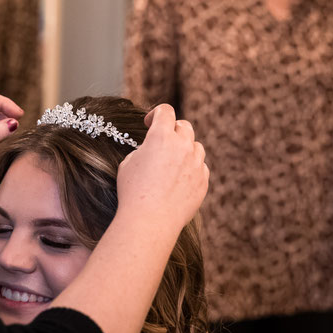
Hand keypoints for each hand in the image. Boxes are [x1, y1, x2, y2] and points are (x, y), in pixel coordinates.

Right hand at [115, 104, 208, 231]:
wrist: (150, 221)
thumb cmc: (133, 192)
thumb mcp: (129, 163)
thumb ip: (144, 149)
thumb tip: (152, 149)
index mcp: (161, 137)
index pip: (165, 111)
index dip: (156, 114)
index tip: (149, 123)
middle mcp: (182, 146)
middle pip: (184, 126)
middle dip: (172, 130)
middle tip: (163, 141)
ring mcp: (196, 164)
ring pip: (196, 146)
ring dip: (185, 149)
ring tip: (172, 162)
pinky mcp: (203, 181)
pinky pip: (201, 167)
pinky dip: (192, 168)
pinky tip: (179, 179)